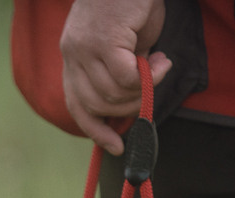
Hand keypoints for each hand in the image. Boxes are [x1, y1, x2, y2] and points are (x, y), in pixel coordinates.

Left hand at [60, 0, 170, 153]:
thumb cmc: (134, 1)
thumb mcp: (125, 42)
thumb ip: (122, 70)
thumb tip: (131, 102)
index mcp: (73, 55)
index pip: (77, 104)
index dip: (95, 129)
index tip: (115, 146)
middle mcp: (73, 53)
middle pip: (97, 105)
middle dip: (130, 106)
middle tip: (152, 86)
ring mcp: (84, 48)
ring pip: (113, 94)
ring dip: (143, 89)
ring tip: (160, 67)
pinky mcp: (102, 41)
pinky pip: (126, 79)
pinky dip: (149, 77)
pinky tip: (162, 62)